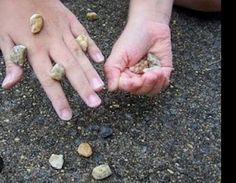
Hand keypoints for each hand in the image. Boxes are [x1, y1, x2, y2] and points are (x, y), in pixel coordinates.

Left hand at [0, 0, 104, 119]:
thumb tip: (9, 85)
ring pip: (79, 54)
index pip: (48, 80)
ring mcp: (62, 30)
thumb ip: (11, 61)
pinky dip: (91, 46)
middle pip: (69, 69)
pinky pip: (82, 34)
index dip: (58, 99)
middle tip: (95, 104)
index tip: (67, 115)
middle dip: (82, 88)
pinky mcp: (69, 19)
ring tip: (100, 87)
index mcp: (33, 48)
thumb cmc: (6, 11)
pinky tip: (99, 58)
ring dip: (90, 71)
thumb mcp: (1, 36)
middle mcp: (51, 42)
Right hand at [104, 20, 172, 94]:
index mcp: (123, 74)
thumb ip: (112, 71)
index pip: (125, 88)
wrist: (151, 26)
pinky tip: (161, 71)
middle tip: (147, 75)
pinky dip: (163, 81)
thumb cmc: (132, 37)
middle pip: (139, 91)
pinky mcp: (162, 73)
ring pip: (152, 91)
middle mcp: (135, 77)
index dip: (130, 87)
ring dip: (155, 84)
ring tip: (156, 72)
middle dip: (144, 85)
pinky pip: (163, 85)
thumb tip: (110, 88)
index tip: (133, 80)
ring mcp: (149, 76)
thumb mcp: (118, 54)